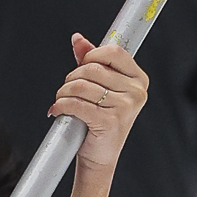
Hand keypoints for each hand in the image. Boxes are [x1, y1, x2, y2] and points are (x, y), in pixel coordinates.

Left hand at [48, 34, 147, 176]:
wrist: (99, 157)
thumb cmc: (101, 123)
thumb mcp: (101, 88)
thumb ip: (92, 61)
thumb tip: (78, 39)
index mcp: (138, 80)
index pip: (113, 51)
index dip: (92, 55)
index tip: (81, 65)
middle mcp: (135, 92)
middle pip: (93, 69)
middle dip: (72, 77)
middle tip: (66, 90)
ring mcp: (125, 107)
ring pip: (81, 86)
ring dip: (63, 92)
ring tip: (61, 101)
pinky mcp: (110, 121)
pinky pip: (76, 104)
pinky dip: (61, 105)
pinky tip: (57, 109)